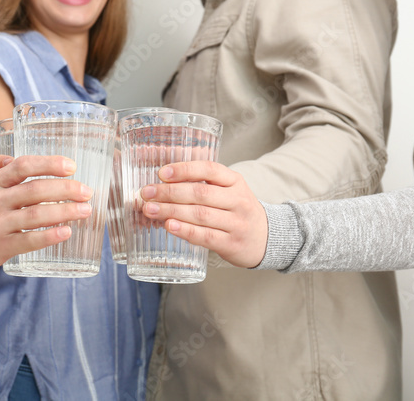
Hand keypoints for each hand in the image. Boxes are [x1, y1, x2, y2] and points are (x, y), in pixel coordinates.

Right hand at [0, 155, 92, 274]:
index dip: (48, 163)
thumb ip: (11, 176)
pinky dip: (49, 235)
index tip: (71, 165)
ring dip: (64, 211)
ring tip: (85, 210)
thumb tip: (47, 165)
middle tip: (87, 192)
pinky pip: (28, 240)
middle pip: (34, 190)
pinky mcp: (0, 247)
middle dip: (65, 189)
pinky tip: (66, 232)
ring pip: (35, 215)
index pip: (22, 167)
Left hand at [139, 161, 267, 268]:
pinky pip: (205, 236)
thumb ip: (201, 181)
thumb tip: (163, 176)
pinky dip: (185, 230)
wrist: (266, 238)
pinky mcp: (231, 243)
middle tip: (147, 193)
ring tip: (151, 209)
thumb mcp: (228, 189)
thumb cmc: (237, 210)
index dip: (184, 170)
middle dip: (169, 192)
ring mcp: (236, 223)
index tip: (162, 173)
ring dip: (171, 211)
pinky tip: (169, 225)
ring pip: (200, 215)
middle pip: (200, 193)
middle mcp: (237, 200)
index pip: (209, 169)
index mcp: (235, 181)